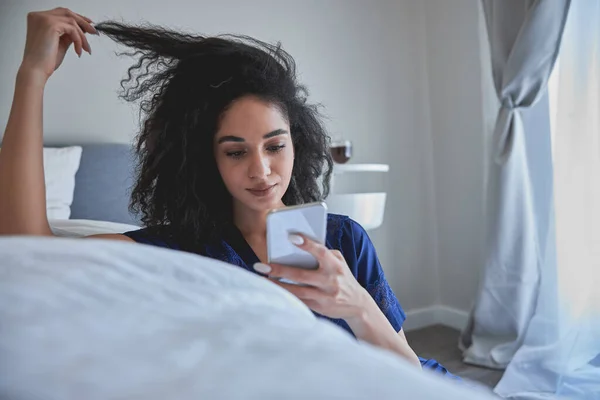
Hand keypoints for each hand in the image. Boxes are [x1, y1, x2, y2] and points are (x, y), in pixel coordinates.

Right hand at [20, 7, 96, 82]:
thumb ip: (68, 34)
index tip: (88, 26)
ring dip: (82, 36)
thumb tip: (81, 29)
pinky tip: (78, 51)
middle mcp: (39, 16)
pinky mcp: (51, 25)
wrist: (36, 70)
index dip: (76, 18)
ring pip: (72, 21)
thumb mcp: (60, 43)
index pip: (60, 13)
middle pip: (67, 13)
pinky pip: (72, 29)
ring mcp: (44, 19)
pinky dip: (79, 40)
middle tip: (93, 32)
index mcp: (37, 19)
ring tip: (86, 48)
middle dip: (82, 22)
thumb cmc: (45, 60)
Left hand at [253, 233, 369, 319]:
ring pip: (297, 291)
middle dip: (279, 269)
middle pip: (301, 275)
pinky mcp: (319, 307)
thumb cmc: (342, 277)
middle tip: (261, 265)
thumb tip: (297, 247)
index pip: (321, 252)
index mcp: (335, 265)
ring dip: (277, 285)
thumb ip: (323, 253)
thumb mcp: (339, 261)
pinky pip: (299, 301)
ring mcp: (324, 296)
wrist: (357, 304)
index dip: (307, 244)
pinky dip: (285, 296)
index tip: (291, 237)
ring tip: (262, 279)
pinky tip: (272, 291)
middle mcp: (330, 281)